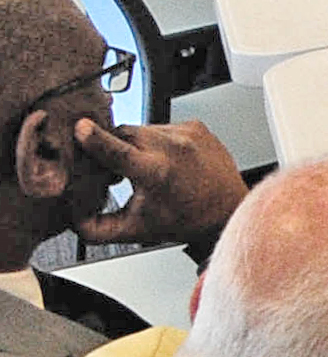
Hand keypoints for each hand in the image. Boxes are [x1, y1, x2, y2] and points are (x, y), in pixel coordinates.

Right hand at [70, 116, 243, 247]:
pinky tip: (162, 160)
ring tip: (143, 168)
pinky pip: (161, 127)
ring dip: (133, 145)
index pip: (118, 150)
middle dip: (110, 147)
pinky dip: (154, 141)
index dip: (96, 139)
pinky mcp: (196, 126)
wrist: (226, 210)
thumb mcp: (134, 229)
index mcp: (157, 172)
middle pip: (122, 135)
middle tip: (113, 170)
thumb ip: (96, 227)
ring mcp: (187, 133)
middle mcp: (174, 147)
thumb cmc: (184, 220)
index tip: (81, 128)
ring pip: (140, 129)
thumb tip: (72, 216)